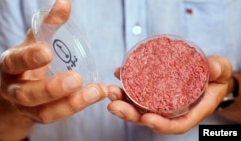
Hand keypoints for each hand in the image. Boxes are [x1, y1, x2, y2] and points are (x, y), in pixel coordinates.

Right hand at [0, 1, 119, 139]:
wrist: (17, 88)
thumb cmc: (28, 61)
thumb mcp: (35, 41)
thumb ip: (48, 24)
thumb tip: (65, 2)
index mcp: (11, 65)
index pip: (14, 62)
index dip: (29, 58)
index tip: (47, 51)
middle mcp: (15, 89)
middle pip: (27, 94)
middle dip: (51, 88)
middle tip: (76, 79)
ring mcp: (27, 108)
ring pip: (45, 113)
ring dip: (72, 104)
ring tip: (97, 91)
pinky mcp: (41, 117)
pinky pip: (58, 117)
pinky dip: (78, 107)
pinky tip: (97, 95)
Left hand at [107, 56, 231, 133]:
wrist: (209, 75)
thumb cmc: (216, 77)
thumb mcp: (221, 72)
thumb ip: (218, 70)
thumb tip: (213, 69)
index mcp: (190, 111)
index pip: (175, 124)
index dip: (160, 124)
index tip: (146, 118)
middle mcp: (173, 110)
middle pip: (149, 118)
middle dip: (130, 114)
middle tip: (114, 105)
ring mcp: (161, 102)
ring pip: (139, 107)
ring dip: (122, 101)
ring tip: (111, 91)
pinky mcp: (154, 92)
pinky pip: (138, 93)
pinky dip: (126, 87)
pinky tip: (118, 75)